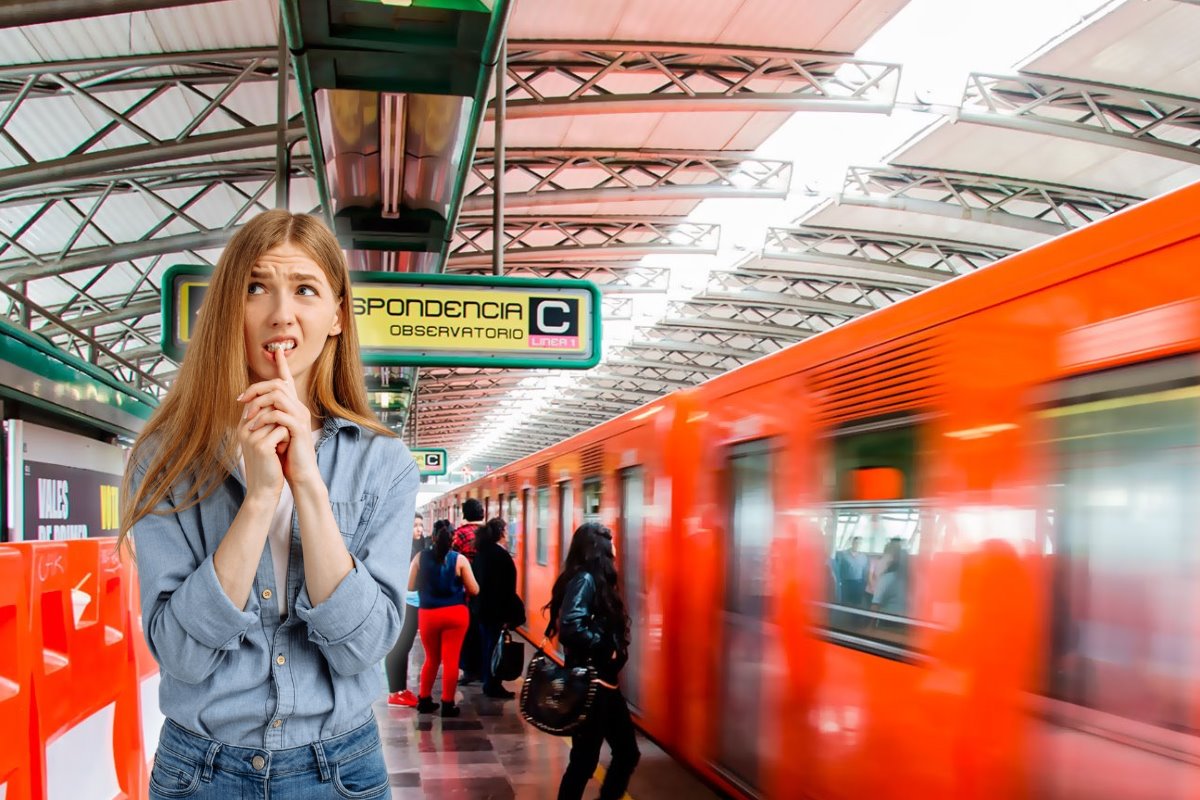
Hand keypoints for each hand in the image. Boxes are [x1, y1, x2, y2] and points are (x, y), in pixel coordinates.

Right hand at [236, 407, 289, 501]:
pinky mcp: (262, 446)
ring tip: (282, 445)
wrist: (264, 489)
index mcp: (243, 426)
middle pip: (269, 407)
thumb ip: (267, 421)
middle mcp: (244, 429)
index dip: (276, 411)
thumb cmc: (268, 464)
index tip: (279, 428)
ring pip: (277, 418)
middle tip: (282, 438)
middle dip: (281, 419)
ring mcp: (251, 437)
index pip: (260, 402)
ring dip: (286, 429)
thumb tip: (279, 400)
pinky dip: (288, 438)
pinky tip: (283, 450)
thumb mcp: (264, 440)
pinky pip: (282, 430)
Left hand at [239, 348, 319, 487]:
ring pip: (277, 395)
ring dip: (258, 402)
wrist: (300, 473)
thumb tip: (250, 408)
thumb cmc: (286, 454)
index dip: (283, 365)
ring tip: (246, 415)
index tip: (277, 351)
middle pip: (278, 384)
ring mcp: (299, 417)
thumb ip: (267, 417)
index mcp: (293, 407)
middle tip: (240, 399)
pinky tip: (253, 427)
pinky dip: (263, 418)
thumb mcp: (274, 432)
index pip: (287, 380)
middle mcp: (298, 407)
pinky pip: (278, 414)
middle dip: (256, 388)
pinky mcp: (297, 428)